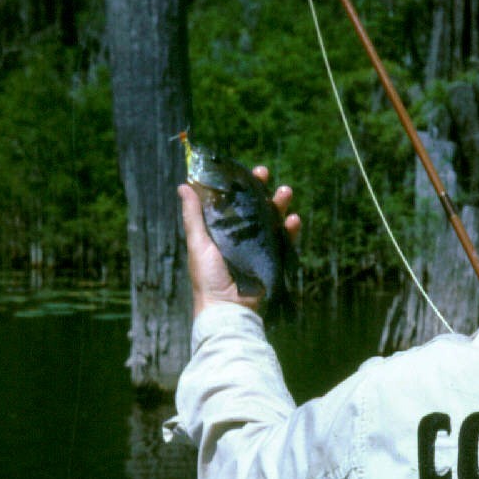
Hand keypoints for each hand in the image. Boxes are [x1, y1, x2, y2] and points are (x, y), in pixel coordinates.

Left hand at [178, 166, 301, 317]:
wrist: (228, 310)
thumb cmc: (207, 278)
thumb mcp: (198, 243)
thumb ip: (193, 216)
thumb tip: (184, 185)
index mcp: (220, 230)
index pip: (230, 202)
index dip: (237, 185)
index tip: (242, 169)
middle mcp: (240, 236)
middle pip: (253, 207)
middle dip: (261, 189)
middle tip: (265, 173)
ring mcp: (258, 248)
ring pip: (271, 220)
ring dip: (279, 205)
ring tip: (285, 192)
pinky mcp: (272, 260)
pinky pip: (284, 242)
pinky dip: (290, 230)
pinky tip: (293, 220)